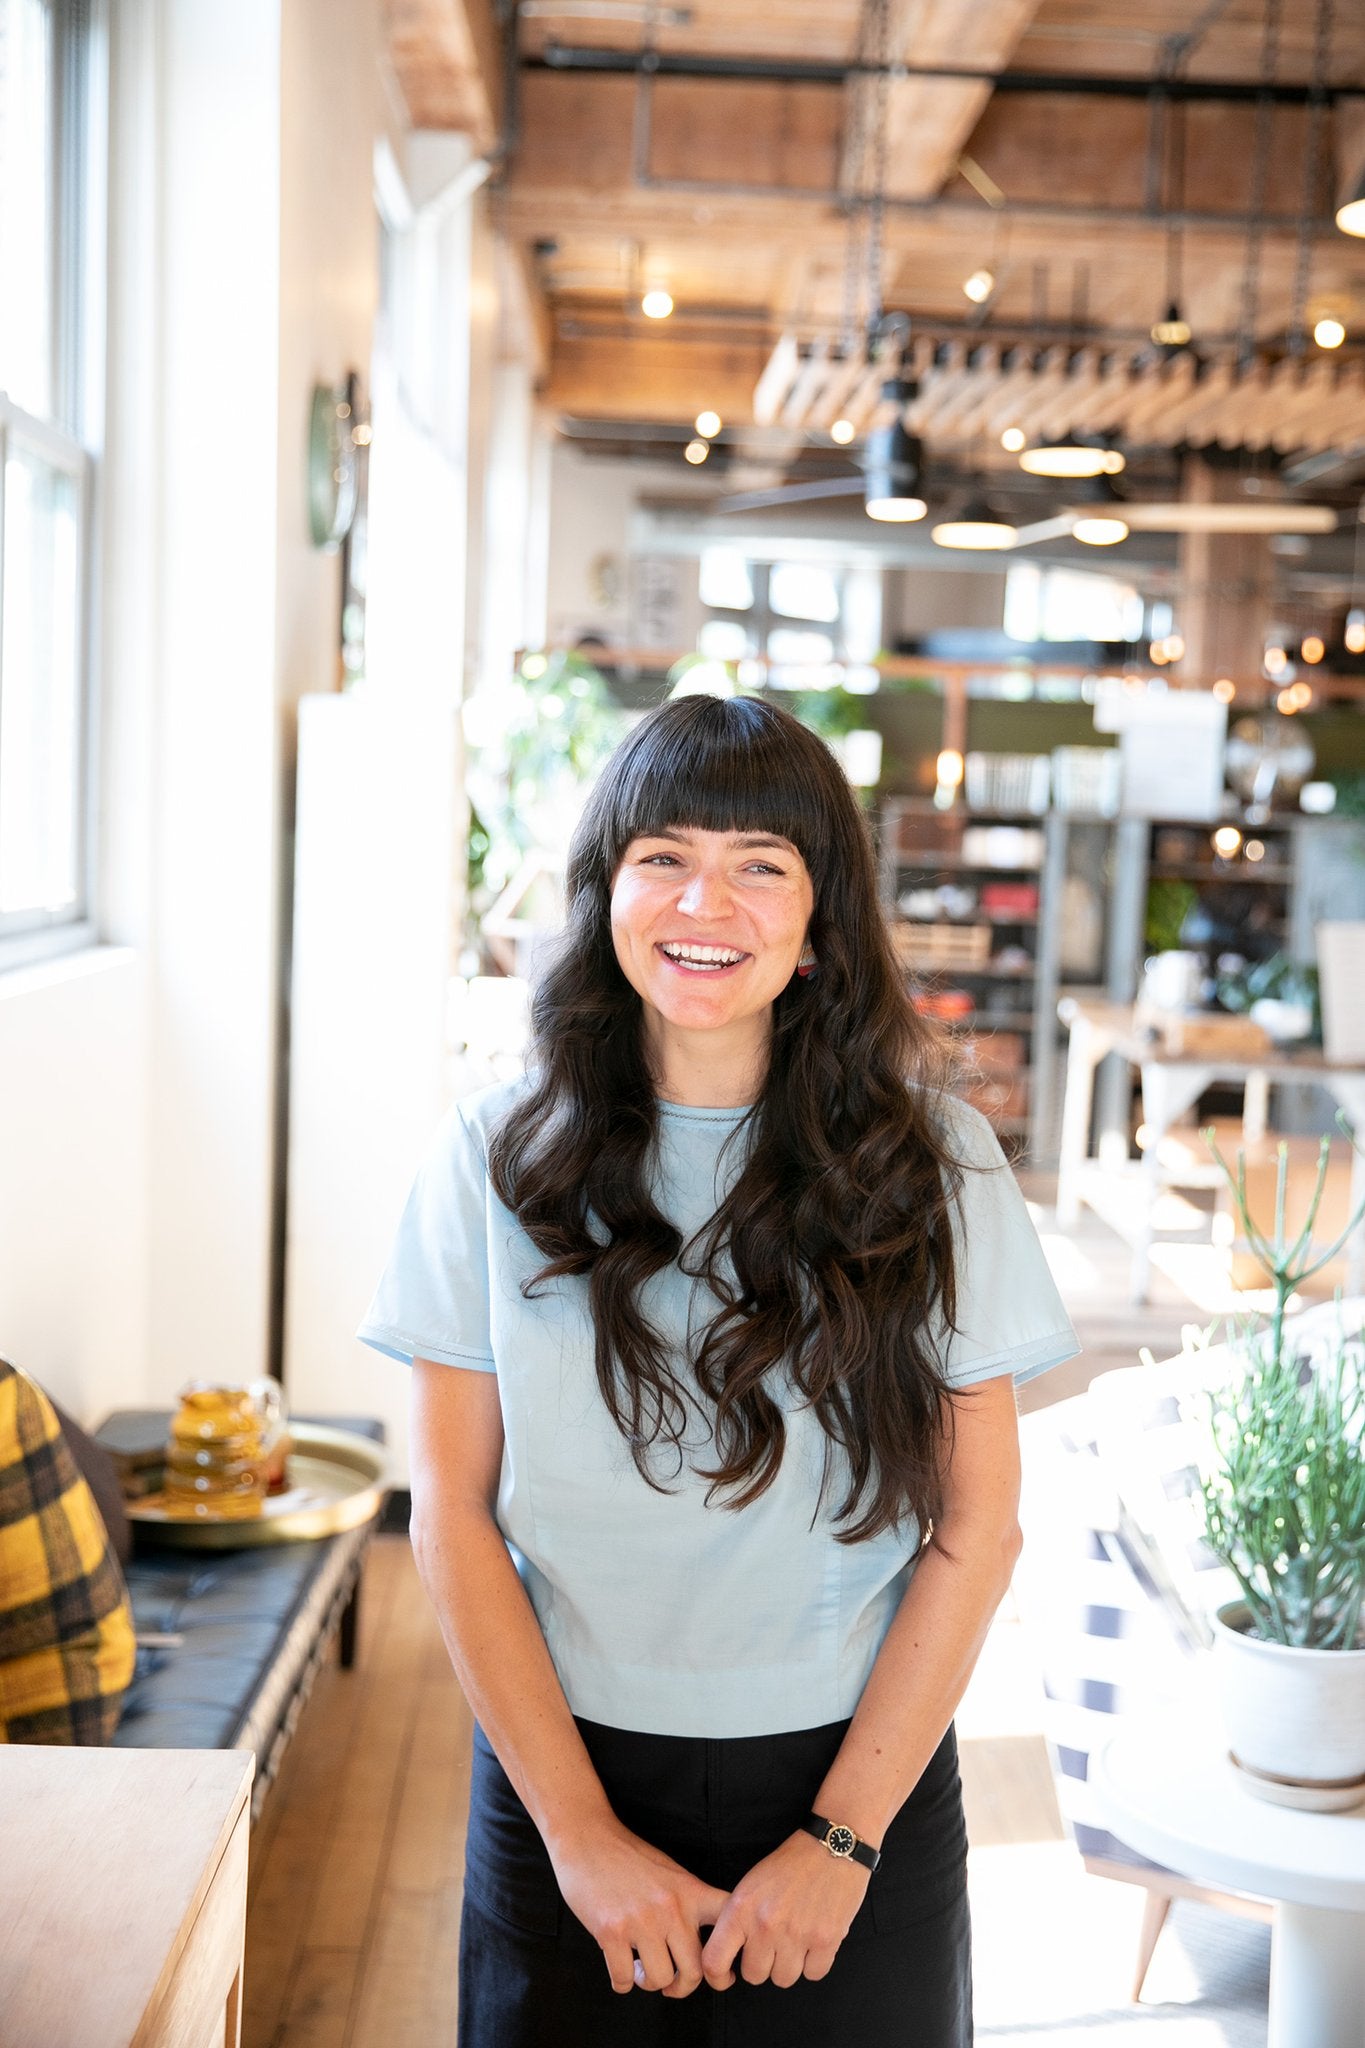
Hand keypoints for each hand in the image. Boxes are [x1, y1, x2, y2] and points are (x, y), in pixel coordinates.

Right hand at [548, 1819, 730, 1998]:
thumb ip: (687, 1902)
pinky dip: (622, 1983)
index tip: (721, 1972)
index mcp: (689, 1891)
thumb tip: (701, 1946)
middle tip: (670, 1983)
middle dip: (682, 1987)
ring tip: (639, 1969)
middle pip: (695, 1971)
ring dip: (648, 1983)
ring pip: (660, 1979)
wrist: (587, 1837)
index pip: (727, 1922)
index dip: (730, 1954)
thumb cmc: (628, 1856)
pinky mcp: (611, 1932)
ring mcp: (641, 1921)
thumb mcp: (670, 1872)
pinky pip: (624, 1979)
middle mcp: (671, 1908)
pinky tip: (620, 1970)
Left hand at [701, 1831, 869, 1989]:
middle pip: (754, 1976)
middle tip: (773, 1942)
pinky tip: (815, 1940)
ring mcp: (797, 1934)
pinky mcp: (826, 1940)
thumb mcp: (750, 1884)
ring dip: (789, 1964)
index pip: (714, 1961)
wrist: (832, 1847)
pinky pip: (813, 1974)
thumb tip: (728, 1956)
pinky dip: (815, 1962)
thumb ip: (737, 1919)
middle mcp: (766, 1924)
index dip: (718, 1977)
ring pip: (783, 1979)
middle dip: (763, 1963)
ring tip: (796, 1938)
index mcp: (741, 1908)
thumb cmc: (789, 1865)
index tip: (728, 1975)